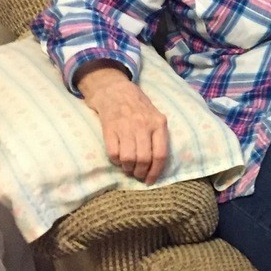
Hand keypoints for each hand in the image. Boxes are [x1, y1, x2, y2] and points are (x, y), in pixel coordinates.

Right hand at [76, 62, 168, 183]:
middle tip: (137, 175)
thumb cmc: (138, 106)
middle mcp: (143, 125)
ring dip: (127, 168)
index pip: (160, 154)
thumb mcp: (155, 116)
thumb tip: (156, 165)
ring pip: (128, 158)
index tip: (150, 181)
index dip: (155, 172)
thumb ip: (158, 136)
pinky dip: (115, 161)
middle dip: (140, 172)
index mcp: (158, 123)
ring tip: (128, 168)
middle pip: (144, 159)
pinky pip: (113, 153)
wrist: (115, 90)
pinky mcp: (109, 128)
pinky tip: (118, 159)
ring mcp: (125, 126)